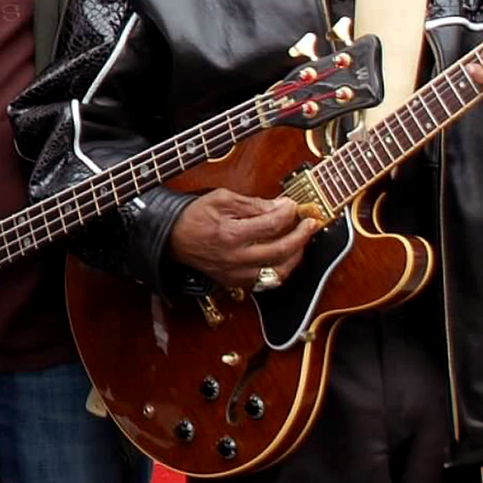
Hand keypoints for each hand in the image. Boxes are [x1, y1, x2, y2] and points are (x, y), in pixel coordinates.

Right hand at [167, 188, 317, 290]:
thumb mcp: (221, 199)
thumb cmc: (194, 217)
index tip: (294, 206)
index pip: (273, 224)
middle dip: (301, 235)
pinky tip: (284, 258)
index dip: (289, 213)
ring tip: (301, 242)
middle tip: (310, 224)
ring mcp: (237, 273)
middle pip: (282, 250)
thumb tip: (279, 206)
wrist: (172, 239)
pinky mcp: (236, 282)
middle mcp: (236, 258)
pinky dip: (280, 270)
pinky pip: (267, 282)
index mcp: (231, 234)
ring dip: (296, 256)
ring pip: (279, 272)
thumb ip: (252, 204)